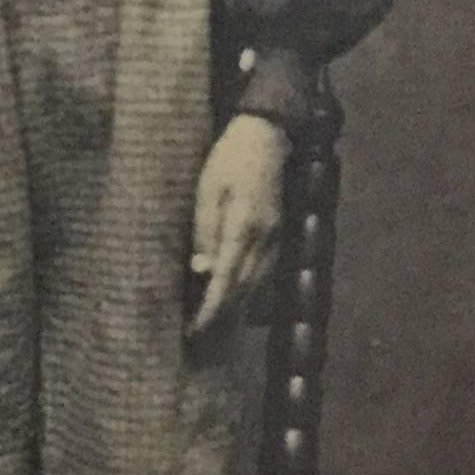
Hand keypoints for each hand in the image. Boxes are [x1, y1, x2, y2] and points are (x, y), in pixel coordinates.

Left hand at [190, 112, 287, 336]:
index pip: (227, 279)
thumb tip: (203, 270)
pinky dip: (248, 290)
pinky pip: (264, 272)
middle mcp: (266, 237)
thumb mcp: (207, 189)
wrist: (266, 136)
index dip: (211, 308)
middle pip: (245, 289)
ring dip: (236, 308)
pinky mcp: (278, 233)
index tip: (195, 329)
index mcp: (245, 226)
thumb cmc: (228, 159)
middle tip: (199, 338)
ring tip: (214, 326)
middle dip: (222, 316)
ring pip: (257, 284)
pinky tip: (235, 299)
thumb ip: (205, 230)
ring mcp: (276, 236)